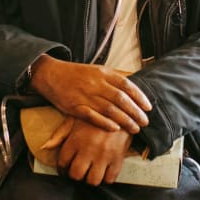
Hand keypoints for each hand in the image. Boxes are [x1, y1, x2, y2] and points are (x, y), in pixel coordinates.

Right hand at [30, 55, 151, 132]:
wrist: (51, 74)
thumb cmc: (76, 74)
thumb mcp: (96, 70)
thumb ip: (112, 79)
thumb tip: (132, 88)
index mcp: (103, 73)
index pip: (126, 85)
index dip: (139, 97)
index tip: (148, 107)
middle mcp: (96, 84)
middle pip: (120, 99)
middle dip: (135, 112)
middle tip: (145, 122)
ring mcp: (85, 96)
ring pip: (109, 109)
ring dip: (124, 120)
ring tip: (135, 128)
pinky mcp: (75, 107)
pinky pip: (92, 116)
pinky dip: (105, 123)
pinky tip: (115, 129)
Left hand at [47, 117, 132, 185]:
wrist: (122, 106)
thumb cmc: (96, 112)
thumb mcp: (76, 118)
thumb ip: (60, 134)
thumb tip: (44, 147)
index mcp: (75, 139)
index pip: (63, 163)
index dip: (62, 169)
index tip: (64, 170)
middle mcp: (88, 149)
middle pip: (76, 175)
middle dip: (75, 176)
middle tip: (77, 172)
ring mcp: (104, 155)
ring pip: (93, 180)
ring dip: (89, 179)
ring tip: (90, 173)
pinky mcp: (118, 158)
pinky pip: (110, 178)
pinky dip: (105, 178)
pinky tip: (103, 171)